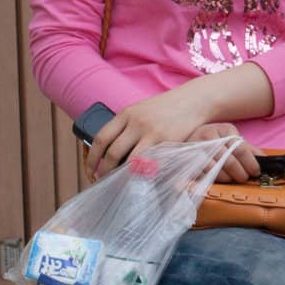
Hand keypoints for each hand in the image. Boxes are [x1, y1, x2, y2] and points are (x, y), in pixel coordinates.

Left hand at [87, 87, 213, 178]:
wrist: (194, 100)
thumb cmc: (167, 108)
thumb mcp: (141, 111)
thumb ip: (127, 126)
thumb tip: (112, 151)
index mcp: (126, 114)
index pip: (101, 138)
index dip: (92, 158)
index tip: (90, 169)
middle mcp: (136, 123)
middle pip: (113, 152)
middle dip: (104, 171)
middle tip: (103, 181)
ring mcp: (152, 132)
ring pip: (130, 160)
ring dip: (123, 175)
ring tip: (120, 183)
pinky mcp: (168, 141)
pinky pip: (152, 162)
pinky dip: (144, 173)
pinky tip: (142, 178)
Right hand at [189, 124, 261, 183]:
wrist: (189, 135)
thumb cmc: (216, 140)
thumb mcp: (232, 139)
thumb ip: (248, 149)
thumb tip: (265, 159)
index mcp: (224, 130)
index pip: (240, 148)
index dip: (250, 162)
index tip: (255, 172)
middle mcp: (209, 136)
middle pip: (228, 160)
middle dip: (239, 172)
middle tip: (244, 178)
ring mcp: (195, 147)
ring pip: (214, 168)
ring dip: (225, 177)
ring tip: (231, 179)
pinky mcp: (186, 158)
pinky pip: (200, 173)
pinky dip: (209, 179)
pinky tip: (215, 180)